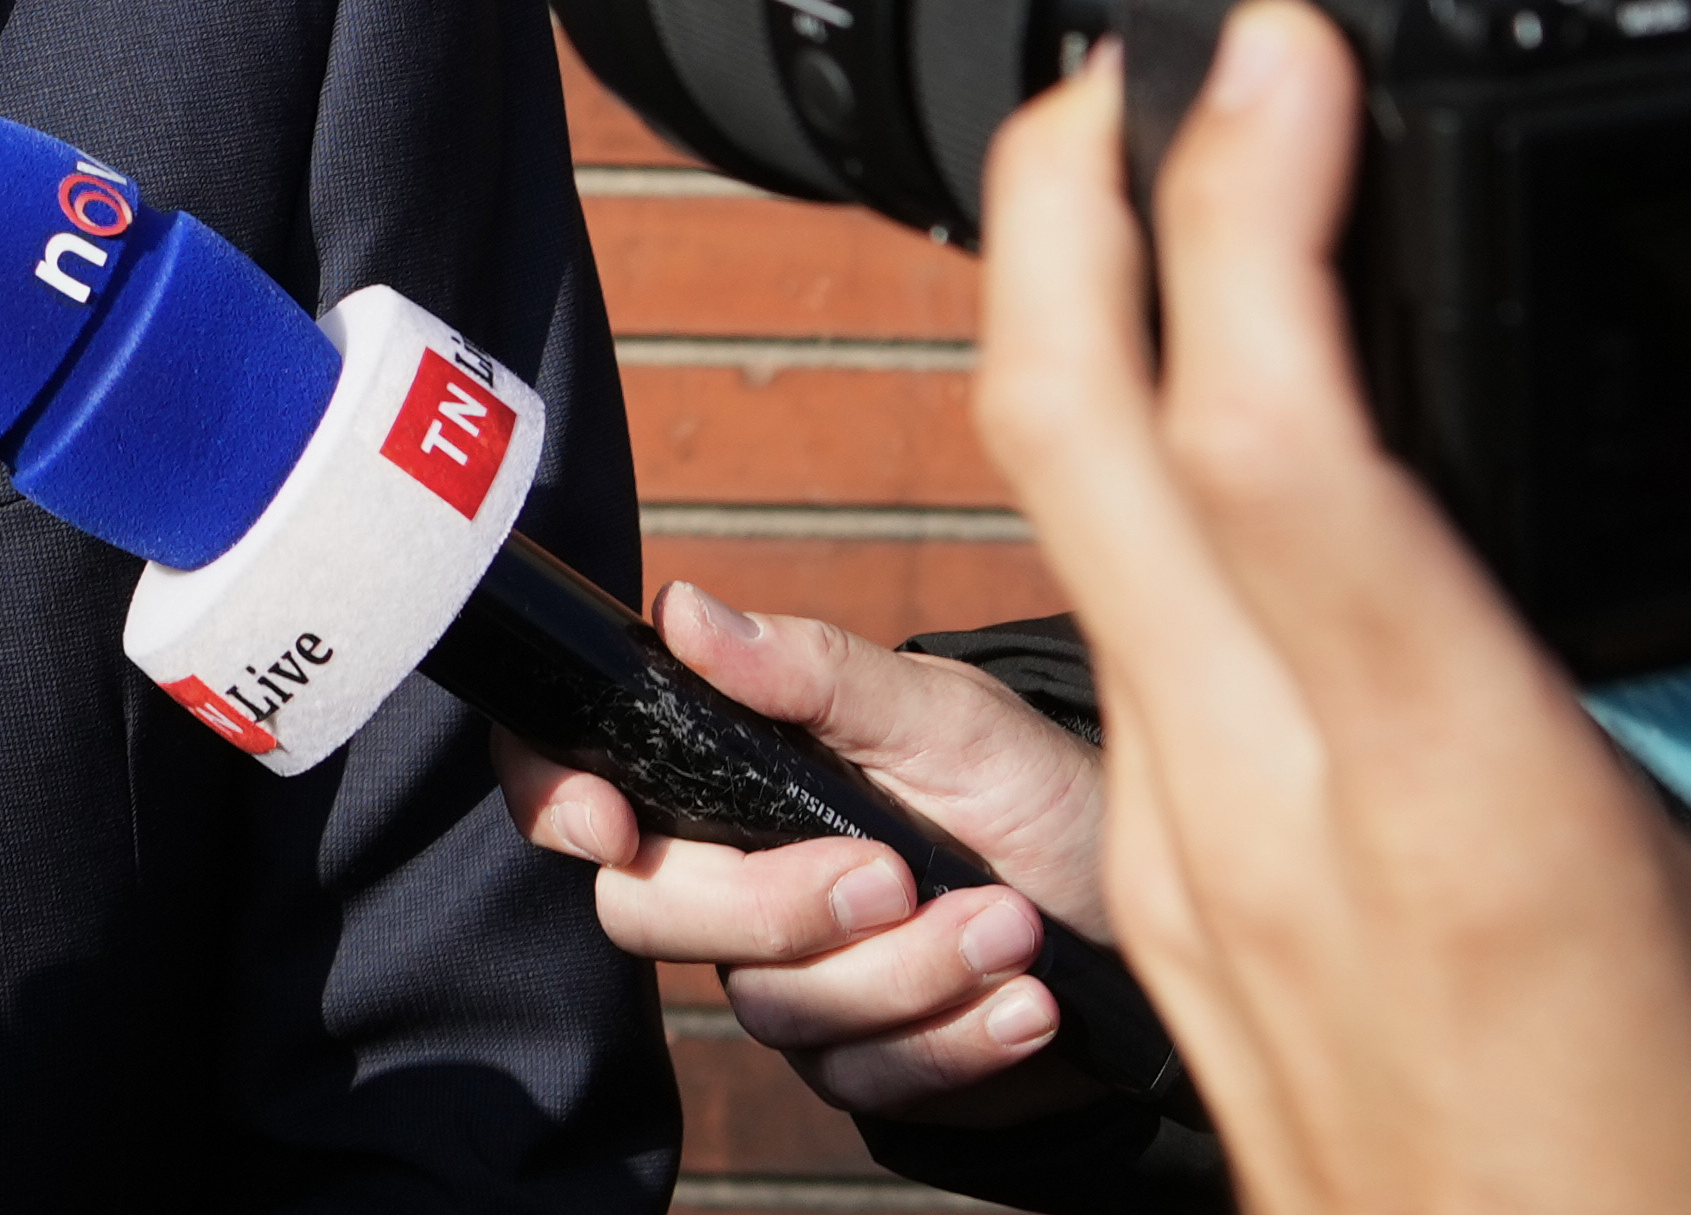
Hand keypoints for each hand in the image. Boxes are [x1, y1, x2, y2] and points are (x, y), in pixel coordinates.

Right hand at [501, 585, 1117, 1120]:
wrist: (1130, 912)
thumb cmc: (1027, 789)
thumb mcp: (942, 713)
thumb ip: (813, 670)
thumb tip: (685, 610)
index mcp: (728, 776)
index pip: (583, 783)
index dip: (560, 802)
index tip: (617, 825)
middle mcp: (735, 883)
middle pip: (653, 916)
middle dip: (777, 905)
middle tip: (896, 875)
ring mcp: (793, 981)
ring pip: (776, 1009)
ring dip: (908, 973)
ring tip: (1012, 928)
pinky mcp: (862, 1065)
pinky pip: (866, 1079)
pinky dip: (957, 1040)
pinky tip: (1026, 1003)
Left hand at [976, 6, 1690, 1214]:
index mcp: (1458, 823)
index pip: (1268, 438)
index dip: (1240, 204)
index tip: (1270, 46)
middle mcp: (1270, 824)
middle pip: (1070, 428)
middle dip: (1068, 191)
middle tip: (1136, 34)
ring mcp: (1194, 871)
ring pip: (1064, 524)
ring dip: (1083, 316)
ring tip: (1178, 168)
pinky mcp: (1185, 916)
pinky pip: (1114, 629)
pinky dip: (1130, 462)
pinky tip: (1231, 410)